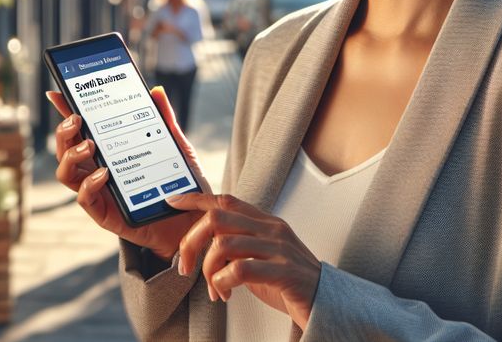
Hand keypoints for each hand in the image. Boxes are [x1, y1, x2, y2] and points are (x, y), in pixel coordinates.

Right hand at [47, 85, 212, 260]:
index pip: (80, 129)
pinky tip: (104, 174)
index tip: (56, 94)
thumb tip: (157, 92)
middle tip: (77, 119)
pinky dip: (89, 184)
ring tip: (89, 145)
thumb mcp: (175, 146)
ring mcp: (98, 192)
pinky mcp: (104, 213)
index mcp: (108, 151)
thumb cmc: (179, 182)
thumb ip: (164, 120)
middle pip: (64, 149)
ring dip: (71, 155)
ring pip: (66, 172)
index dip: (64, 112)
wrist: (192, 219)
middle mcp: (96, 169)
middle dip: (63, 131)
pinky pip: (84, 199)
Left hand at [164, 192, 320, 329]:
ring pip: (224, 243)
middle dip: (191, 242)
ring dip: (208, 270)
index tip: (173, 201)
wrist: (328, 304)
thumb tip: (204, 244)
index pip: (225, 200)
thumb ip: (238, 245)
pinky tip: (225, 293)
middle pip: (216, 218)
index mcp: (265, 222)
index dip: (196, 198)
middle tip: (184, 266)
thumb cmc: (289, 283)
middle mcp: (272, 229)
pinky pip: (241, 268)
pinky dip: (223, 282)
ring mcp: (279, 248)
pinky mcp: (284, 271)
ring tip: (213, 289)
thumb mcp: (260, 257)